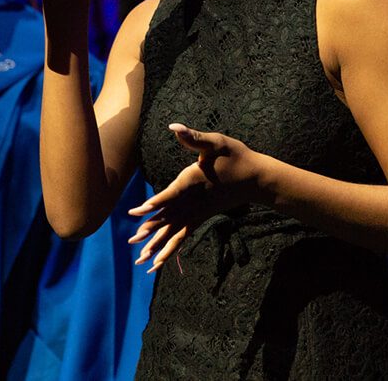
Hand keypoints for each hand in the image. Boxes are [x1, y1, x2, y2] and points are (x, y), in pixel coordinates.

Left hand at [127, 123, 263, 271]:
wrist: (256, 178)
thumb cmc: (235, 157)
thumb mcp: (216, 142)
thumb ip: (193, 138)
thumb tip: (174, 126)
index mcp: (193, 182)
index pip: (171, 193)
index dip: (155, 201)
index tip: (138, 211)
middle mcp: (193, 201)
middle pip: (168, 218)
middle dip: (149, 229)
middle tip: (131, 241)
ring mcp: (197, 211)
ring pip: (174, 232)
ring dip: (157, 245)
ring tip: (141, 261)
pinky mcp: (201, 217)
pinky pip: (183, 236)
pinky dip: (171, 248)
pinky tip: (160, 261)